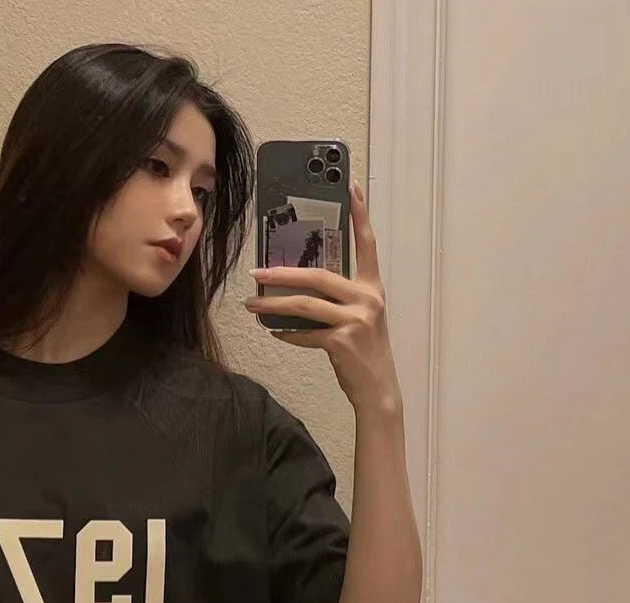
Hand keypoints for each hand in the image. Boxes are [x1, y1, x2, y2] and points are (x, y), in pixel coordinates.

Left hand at [244, 180, 400, 412]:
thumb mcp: (359, 319)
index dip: (360, 215)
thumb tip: (298, 289)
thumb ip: (339, 300)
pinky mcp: (342, 341)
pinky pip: (305, 333)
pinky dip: (287, 333)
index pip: (367, 245)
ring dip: (273, 305)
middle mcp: (367, 298)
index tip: (351, 187)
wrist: (378, 388)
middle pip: (318, 276)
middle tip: (256, 272)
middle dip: (283, 273)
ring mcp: (356, 320)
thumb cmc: (364, 352)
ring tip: (251, 304)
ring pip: (305, 304)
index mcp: (372, 288)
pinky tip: (275, 332)